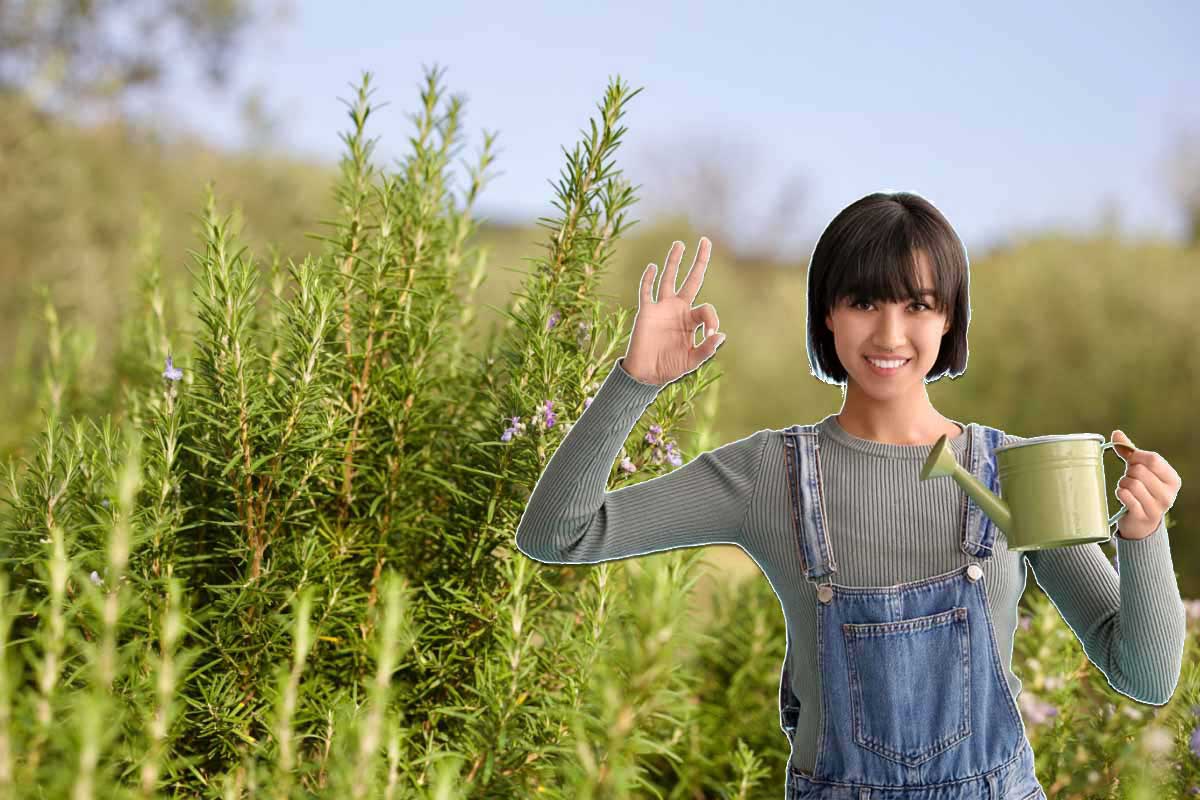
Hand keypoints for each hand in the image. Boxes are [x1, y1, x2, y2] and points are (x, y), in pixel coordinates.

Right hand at [623, 237, 724, 385]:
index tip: (710, 335)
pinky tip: (652, 266)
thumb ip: (706, 349)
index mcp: (692, 320)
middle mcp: (678, 309)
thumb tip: (720, 335)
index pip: (707, 309)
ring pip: (669, 278)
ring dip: (674, 261)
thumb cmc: (670, 367)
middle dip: (699, 261)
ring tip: (680, 244)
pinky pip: (646, 292)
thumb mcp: (692, 361)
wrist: (646, 374)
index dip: (712, 319)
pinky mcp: (646, 312)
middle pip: (692, 279)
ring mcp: (662, 308)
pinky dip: (648, 279)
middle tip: (706, 241)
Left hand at [1111, 430, 1181, 539]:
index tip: (1130, 460)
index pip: (1153, 459)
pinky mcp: (1143, 516)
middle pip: (1139, 471)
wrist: (1141, 523)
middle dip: (1128, 472)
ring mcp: (1157, 507)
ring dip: (1122, 484)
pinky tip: (1123, 496)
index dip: (1136, 456)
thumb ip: (1130, 452)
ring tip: (1126, 488)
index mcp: (1172, 479)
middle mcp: (1168, 494)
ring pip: (1131, 483)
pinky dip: (1120, 493)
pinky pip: (1125, 496)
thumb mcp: (1139, 470)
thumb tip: (1116, 433)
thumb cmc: (1141, 490)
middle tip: (1129, 479)